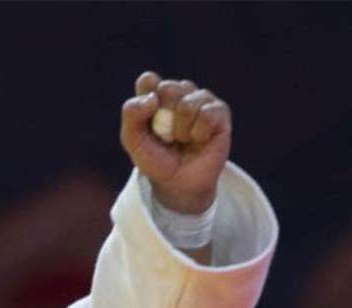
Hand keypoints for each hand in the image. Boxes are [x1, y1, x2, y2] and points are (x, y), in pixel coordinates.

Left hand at [119, 72, 231, 213]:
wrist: (178, 182)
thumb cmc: (156, 160)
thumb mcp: (133, 141)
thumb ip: (131, 115)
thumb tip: (152, 97)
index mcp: (155, 96)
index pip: (148, 80)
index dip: (146, 98)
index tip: (147, 119)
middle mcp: (179, 93)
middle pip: (167, 88)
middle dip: (163, 118)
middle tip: (166, 136)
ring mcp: (201, 100)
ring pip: (187, 103)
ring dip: (181, 130)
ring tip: (182, 140)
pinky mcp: (220, 111)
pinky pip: (207, 114)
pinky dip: (198, 133)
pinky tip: (198, 140)